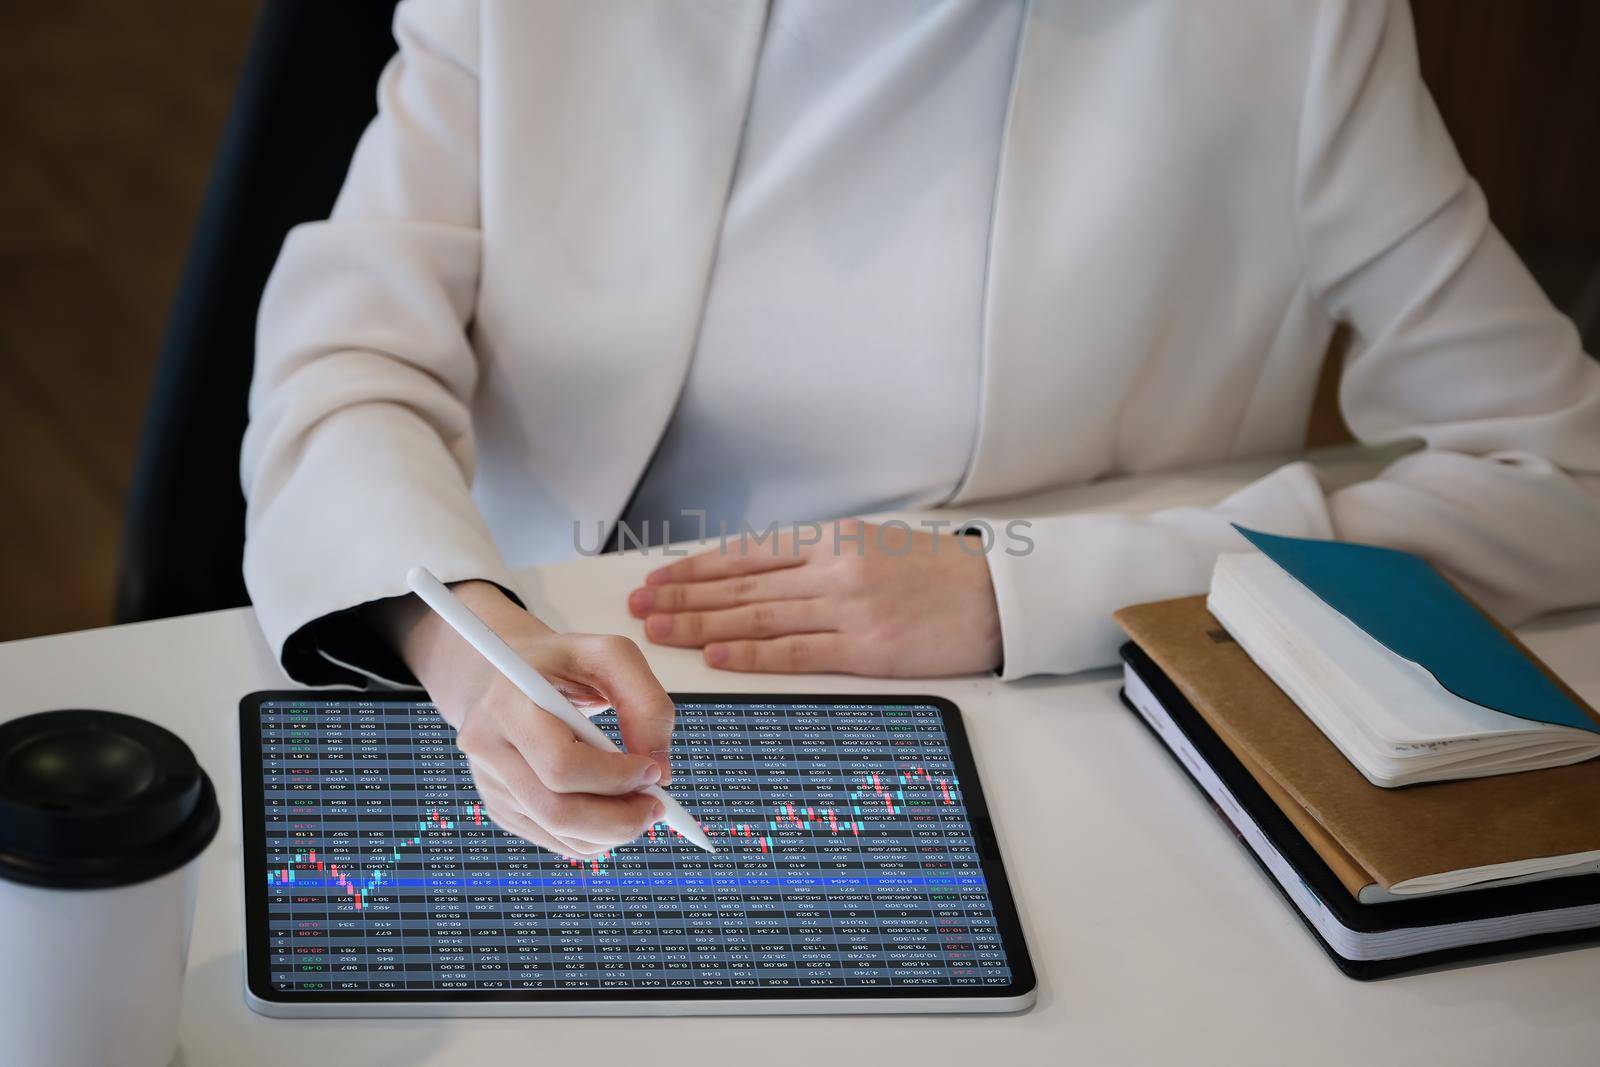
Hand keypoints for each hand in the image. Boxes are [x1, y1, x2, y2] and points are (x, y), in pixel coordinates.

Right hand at [373, 581, 675, 857]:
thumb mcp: (610, 655)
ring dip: (612, 833)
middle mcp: (489, 747)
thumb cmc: (562, 663)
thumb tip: (661, 773)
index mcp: (510, 703)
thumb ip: (647, 704)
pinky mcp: (500, 806)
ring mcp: (490, 783)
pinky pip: (553, 840)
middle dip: (619, 818)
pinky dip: (594, 837)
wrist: (506, 674)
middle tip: (657, 806)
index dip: (615, 777)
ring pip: (557, 834)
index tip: (653, 770)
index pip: (561, 764)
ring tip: (641, 809)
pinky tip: (614, 814)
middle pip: (557, 811)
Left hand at [627, 519, 1002, 675]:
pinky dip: (751, 654)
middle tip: (640, 607)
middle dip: (684, 596)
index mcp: (835, 539)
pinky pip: (796, 652)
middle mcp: (834, 568)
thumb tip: (764, 576)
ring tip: (660, 631)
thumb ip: (824, 558)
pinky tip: (716, 656)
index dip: (697, 568)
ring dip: (702, 624)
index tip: (659, 578)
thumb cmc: (942, 573)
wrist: (1000, 596)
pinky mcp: (865, 648)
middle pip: (742, 584)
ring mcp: (848, 607)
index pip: (749, 554)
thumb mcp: (878, 545)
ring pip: (758, 616)